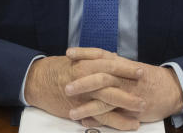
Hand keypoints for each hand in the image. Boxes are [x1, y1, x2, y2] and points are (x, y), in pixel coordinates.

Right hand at [24, 53, 143, 130]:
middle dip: (130, 86)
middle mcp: (86, 77)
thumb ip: (96, 59)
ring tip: (142, 110)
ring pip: (109, 100)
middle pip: (113, 81)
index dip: (127, 68)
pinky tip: (129, 125)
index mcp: (86, 63)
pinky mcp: (80, 109)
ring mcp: (83, 94)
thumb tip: (114, 56)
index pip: (111, 64)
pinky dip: (117, 122)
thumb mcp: (77, 60)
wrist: (36, 81)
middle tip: (145, 91)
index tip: (141, 71)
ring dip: (127, 105)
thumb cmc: (57, 69)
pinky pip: (101, 117)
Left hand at [66, 48, 182, 125]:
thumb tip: (96, 58)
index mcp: (122, 65)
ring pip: (106, 100)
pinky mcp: (132, 111)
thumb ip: (114, 65)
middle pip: (101, 77)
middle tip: (66, 87)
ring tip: (71, 113)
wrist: (171, 90)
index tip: (68, 53)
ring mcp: (128, 95)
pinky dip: (99, 120)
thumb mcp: (130, 67)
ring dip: (87, 107)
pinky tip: (86, 123)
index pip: (101, 55)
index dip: (85, 54)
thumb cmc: (148, 78)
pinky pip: (113, 117)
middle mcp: (124, 78)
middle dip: (83, 82)